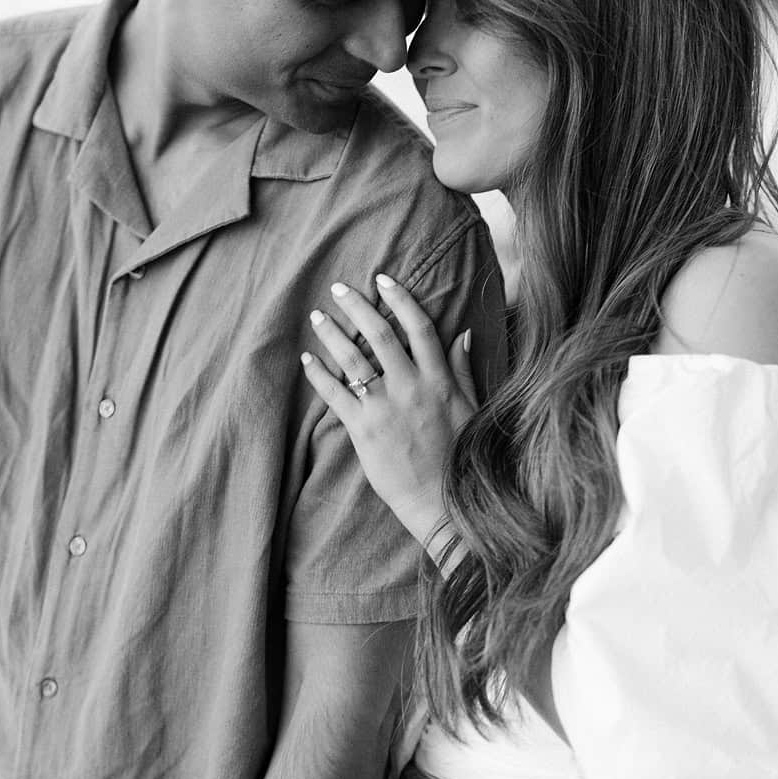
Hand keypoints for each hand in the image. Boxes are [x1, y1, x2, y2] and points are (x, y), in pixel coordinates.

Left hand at [299, 273, 476, 548]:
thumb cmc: (459, 456)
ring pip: (352, 359)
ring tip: (316, 317)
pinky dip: (318, 374)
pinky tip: (306, 360)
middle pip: (379, 334)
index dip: (401, 299)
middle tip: (337, 289)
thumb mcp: (471, 408)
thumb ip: (463, 369)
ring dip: (331, 334)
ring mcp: (385, 407)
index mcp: (439, 379)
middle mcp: (410, 386)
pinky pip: (335, 394)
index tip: (383, 279)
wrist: (440, 499)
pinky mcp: (363, 429)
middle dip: (356, 307)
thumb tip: (465, 333)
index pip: (419, 326)